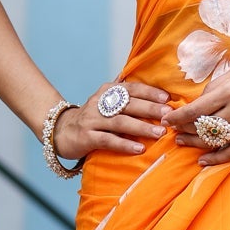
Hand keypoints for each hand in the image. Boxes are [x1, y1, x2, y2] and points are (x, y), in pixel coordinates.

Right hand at [55, 78, 170, 158]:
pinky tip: (139, 148)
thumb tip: (150, 81)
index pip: (131, 88)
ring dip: (141, 127)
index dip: (150, 92)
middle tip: (168, 115)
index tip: (168, 98)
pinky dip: (124, 144)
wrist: (60, 131)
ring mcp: (92, 120)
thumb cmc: (92, 117)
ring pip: (120, 122)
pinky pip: (108, 140)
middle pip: (128, 104)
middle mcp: (100, 102)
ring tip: (159, 133)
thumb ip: (125, 92)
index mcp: (108, 91)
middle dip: (150, 109)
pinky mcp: (87, 137)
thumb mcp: (106, 100)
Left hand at [164, 56, 229, 164]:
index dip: (178, 117)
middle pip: (202, 127)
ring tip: (183, 142)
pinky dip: (216, 158)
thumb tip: (199, 100)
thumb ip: (217, 86)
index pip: (195, 110)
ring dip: (195, 143)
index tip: (168, 120)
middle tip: (174, 131)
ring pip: (214, 141)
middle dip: (184, 129)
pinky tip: (203, 160)